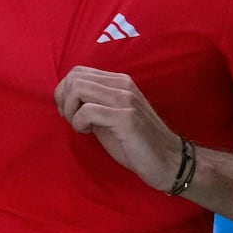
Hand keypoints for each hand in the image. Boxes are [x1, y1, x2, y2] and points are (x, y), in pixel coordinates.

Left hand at [54, 66, 185, 190]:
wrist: (169, 161)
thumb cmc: (136, 143)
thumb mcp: (110, 117)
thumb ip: (93, 103)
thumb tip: (66, 99)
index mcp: (119, 82)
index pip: (78, 71)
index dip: (64, 91)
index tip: (67, 112)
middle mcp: (122, 85)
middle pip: (75, 77)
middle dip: (63, 100)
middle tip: (71, 120)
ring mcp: (125, 99)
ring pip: (78, 88)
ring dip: (71, 111)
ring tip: (80, 127)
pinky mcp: (126, 117)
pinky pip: (87, 110)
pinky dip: (79, 122)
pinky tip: (88, 133)